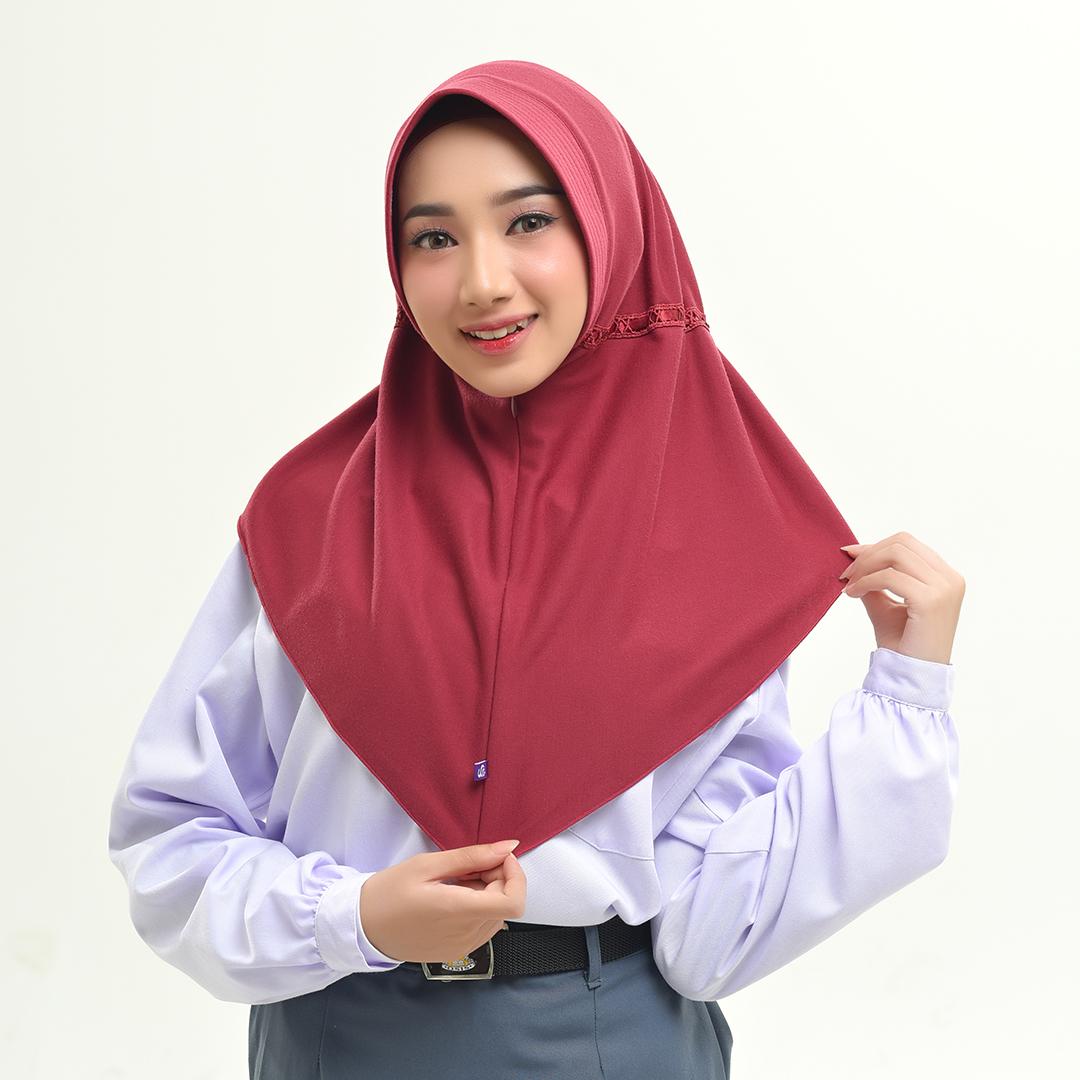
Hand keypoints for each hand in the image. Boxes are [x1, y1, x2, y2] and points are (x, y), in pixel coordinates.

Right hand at [360, 839, 526, 964]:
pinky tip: (454, 896)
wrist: (362, 927)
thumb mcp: (427, 864)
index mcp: (457, 912)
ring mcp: (462, 948)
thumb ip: (472, 856)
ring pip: (496, 916)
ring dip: (488, 893)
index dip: (515, 876)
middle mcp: (465, 936)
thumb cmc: (389, 892)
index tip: (498, 858)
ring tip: (457, 880)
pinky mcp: (457, 953)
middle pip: (506, 904)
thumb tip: (509, 847)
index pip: (514, 902)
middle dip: (498, 878)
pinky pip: (483, 927)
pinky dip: (478, 907)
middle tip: (468, 864)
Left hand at [839, 531, 964, 663]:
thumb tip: (853, 553)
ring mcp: (945, 588)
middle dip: (868, 554)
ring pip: (896, 555)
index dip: (875, 546)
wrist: (912, 676)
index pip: (908, 544)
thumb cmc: (902, 643)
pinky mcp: (931, 601)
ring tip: (849, 586)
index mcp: (945, 577)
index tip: (849, 555)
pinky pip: (890, 577)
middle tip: (846, 574)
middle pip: (902, 542)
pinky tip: (853, 595)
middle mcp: (950, 579)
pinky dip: (866, 582)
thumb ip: (874, 578)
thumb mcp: (885, 603)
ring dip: (865, 566)